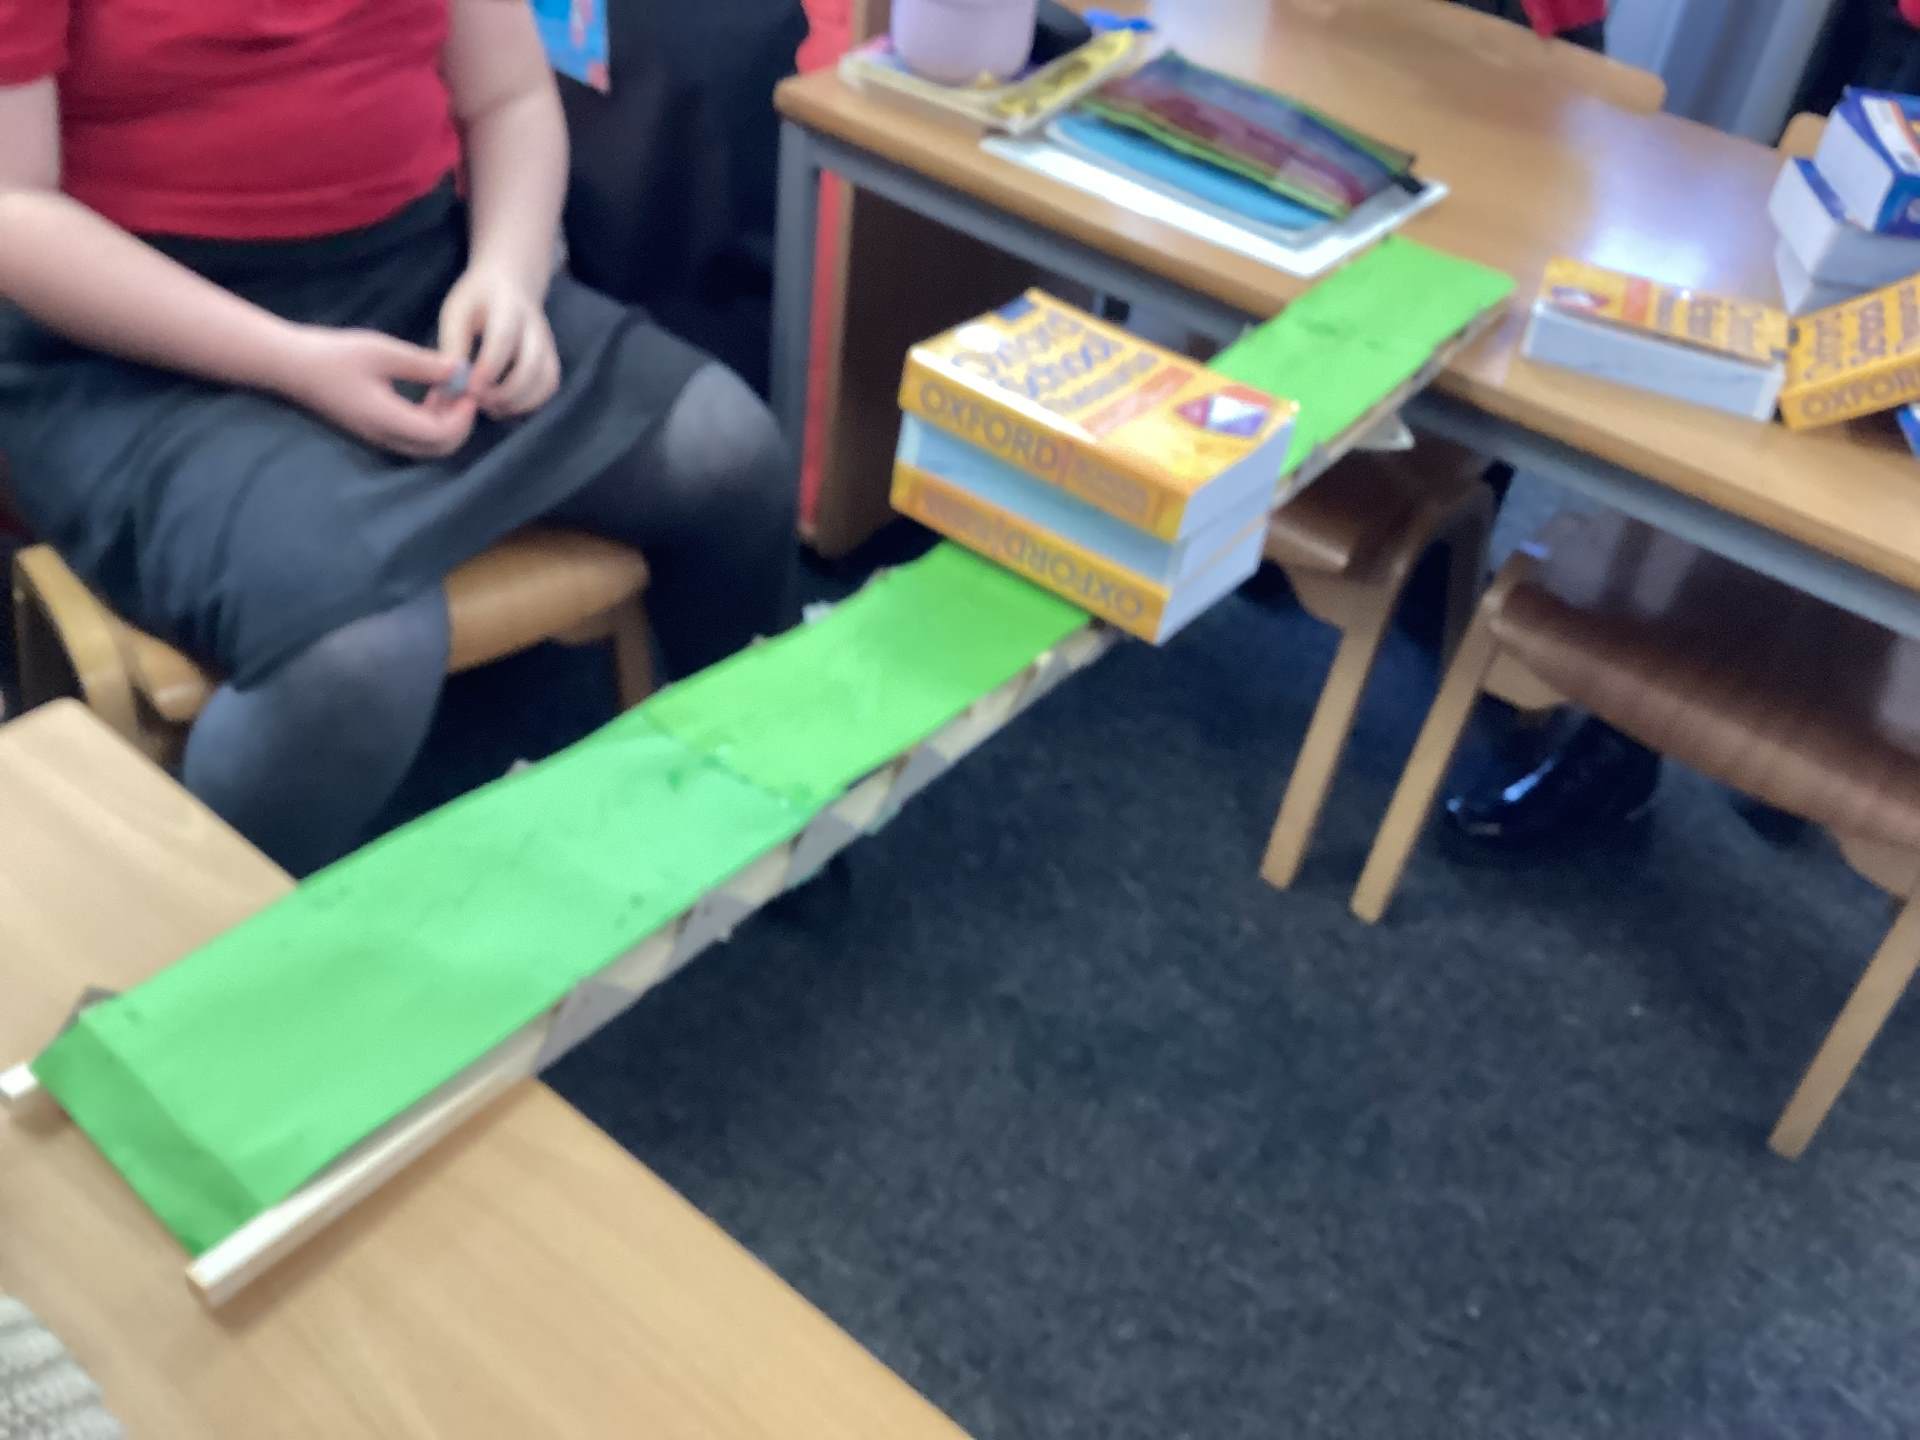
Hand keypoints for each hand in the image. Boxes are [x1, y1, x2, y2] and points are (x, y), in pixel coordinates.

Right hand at [273, 326, 477, 459]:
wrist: (291, 365)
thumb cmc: (333, 354)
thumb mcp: (382, 352)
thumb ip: (423, 364)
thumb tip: (461, 370)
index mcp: (387, 420)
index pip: (441, 435)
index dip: (463, 417)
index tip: (469, 389)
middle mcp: (384, 436)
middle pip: (439, 448)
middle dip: (460, 423)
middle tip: (464, 390)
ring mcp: (379, 437)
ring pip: (428, 445)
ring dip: (446, 421)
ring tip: (448, 386)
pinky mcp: (375, 430)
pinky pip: (413, 436)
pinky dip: (430, 419)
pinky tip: (431, 391)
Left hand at [438, 263, 561, 419]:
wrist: (512, 281)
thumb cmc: (478, 299)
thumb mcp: (457, 312)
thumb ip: (453, 346)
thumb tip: (451, 385)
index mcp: (508, 306)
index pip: (503, 339)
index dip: (488, 367)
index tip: (470, 388)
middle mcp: (535, 326)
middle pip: (532, 365)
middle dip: (505, 392)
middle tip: (477, 400)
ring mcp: (548, 344)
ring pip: (545, 380)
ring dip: (519, 402)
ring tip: (490, 406)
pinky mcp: (551, 358)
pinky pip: (548, 387)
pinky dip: (528, 403)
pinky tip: (503, 405)